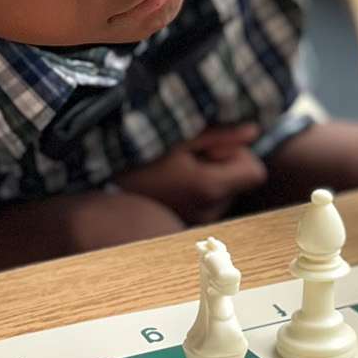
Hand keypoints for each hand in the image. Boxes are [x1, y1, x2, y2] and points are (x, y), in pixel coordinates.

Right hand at [113, 123, 266, 224]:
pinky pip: (206, 205)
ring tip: (175, 170)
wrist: (101, 195)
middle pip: (239, 182)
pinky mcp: (185, 227)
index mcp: (209, 188)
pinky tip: (172, 184)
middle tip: (188, 156)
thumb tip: (253, 131)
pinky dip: (197, 193)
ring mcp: (196, 222)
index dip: (239, 154)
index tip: (212, 148)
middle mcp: (208, 211)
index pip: (255, 172)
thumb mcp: (180, 138)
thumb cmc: (137, 159)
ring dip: (209, 178)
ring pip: (222, 194)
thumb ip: (220, 135)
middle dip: (223, 165)